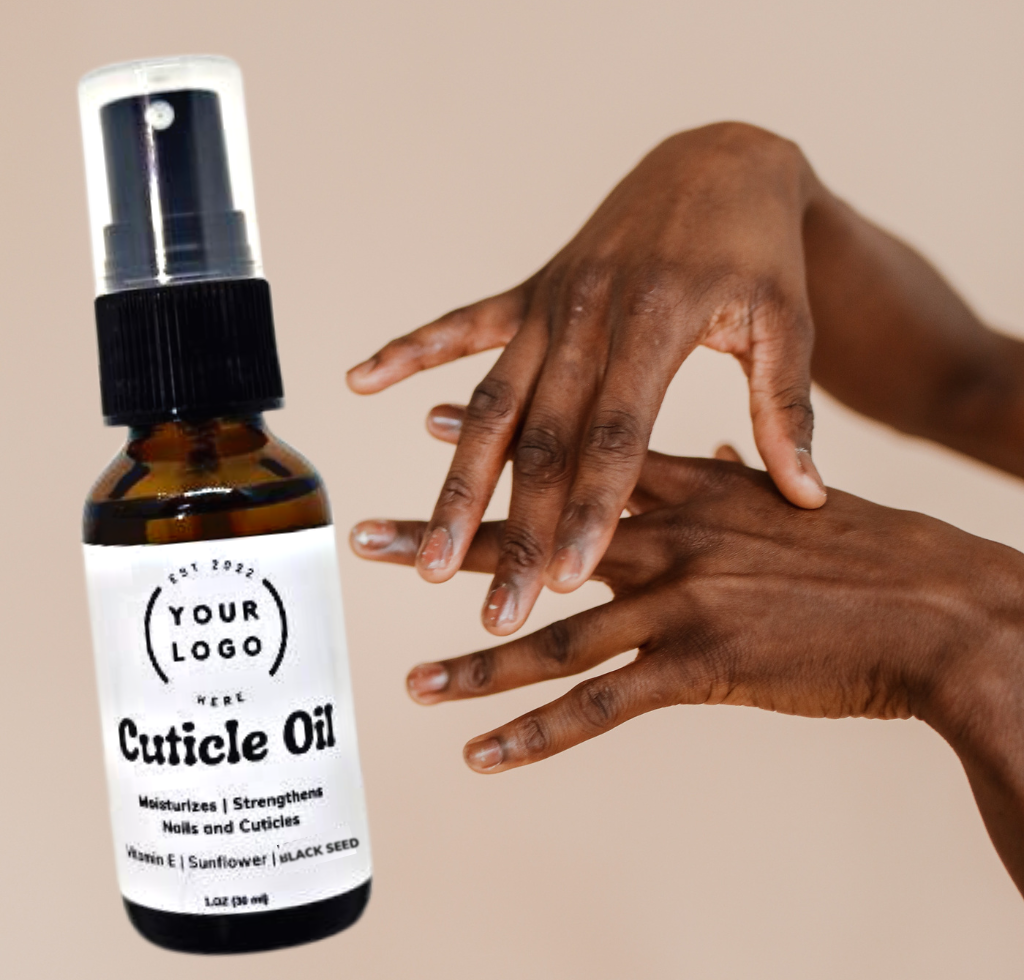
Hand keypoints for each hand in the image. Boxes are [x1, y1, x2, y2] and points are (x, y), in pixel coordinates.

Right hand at [348, 123, 827, 637]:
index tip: (565, 581)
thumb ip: (786, 411)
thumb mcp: (785, 322)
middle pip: (541, 440)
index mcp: (655, 324)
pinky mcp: (532, 289)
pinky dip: (411, 350)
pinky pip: (462, 323)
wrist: (718, 160)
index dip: (591, 510)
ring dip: (458, 481)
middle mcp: (589, 315)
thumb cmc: (758, 250)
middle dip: (516, 530)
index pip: (617, 437)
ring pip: (491, 403)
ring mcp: (552, 301)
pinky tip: (362, 381)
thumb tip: (806, 497)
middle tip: (493, 610)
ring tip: (433, 552)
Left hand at [352, 439, 1023, 893]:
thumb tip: (707, 453)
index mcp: (690, 487)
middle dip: (447, 539)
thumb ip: (732, 475)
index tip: (433, 421)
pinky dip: (538, 733)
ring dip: (476, 663)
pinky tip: (483, 752)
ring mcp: (681, 598)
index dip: (502, 438)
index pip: (575, 455)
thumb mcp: (790, 494)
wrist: (939, 606)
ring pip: (553, 636)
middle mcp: (669, 535)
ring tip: (411, 682)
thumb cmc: (869, 552)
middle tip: (373, 539)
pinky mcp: (703, 663)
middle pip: (535, 538)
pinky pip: (602, 707)